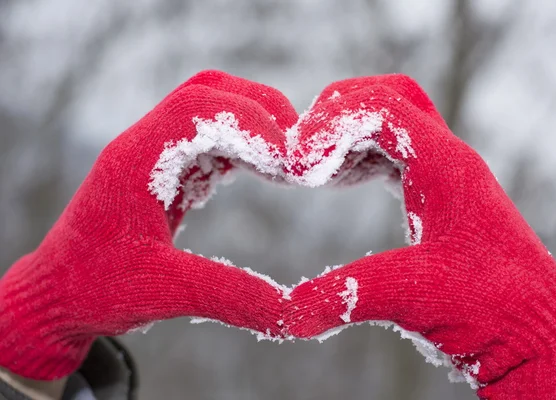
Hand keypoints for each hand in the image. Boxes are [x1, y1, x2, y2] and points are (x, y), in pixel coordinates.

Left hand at [0, 71, 297, 379]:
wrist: (57, 295)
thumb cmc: (96, 291)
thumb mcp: (164, 293)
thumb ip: (230, 296)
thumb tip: (292, 312)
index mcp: (135, 159)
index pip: (197, 106)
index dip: (251, 120)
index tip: (289, 157)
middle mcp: (144, 146)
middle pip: (207, 94)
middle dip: (260, 112)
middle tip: (299, 150)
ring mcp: (153, 155)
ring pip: (209, 111)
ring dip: (253, 126)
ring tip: (287, 160)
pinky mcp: (163, 171)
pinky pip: (207, 140)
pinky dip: (242, 146)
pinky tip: (264, 171)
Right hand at [285, 74, 555, 398]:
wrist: (534, 334)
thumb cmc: (493, 313)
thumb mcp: (414, 297)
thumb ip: (347, 296)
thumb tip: (283, 313)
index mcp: (447, 167)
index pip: (383, 108)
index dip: (331, 124)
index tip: (298, 164)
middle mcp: (449, 160)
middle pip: (390, 98)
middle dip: (339, 113)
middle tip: (304, 149)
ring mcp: (446, 175)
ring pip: (393, 123)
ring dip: (349, 133)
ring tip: (314, 167)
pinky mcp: (440, 194)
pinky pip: (396, 153)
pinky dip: (362, 155)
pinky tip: (340, 180)